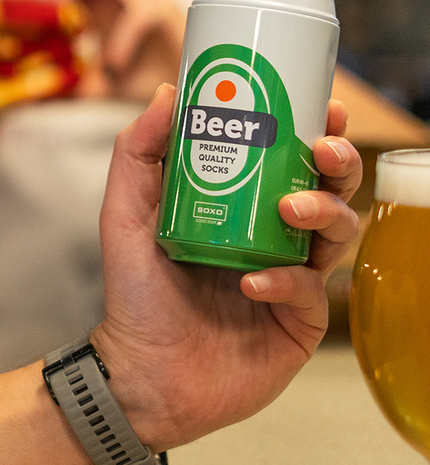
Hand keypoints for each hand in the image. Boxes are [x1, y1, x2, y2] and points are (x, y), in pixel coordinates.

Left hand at [35, 0, 185, 100]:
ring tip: (56, 4)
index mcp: (99, 5)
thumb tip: (26, 103)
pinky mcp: (168, 13)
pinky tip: (111, 63)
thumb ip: (70, 89)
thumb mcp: (100, 86)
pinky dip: (122, 34)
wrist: (199, 94)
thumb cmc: (147, 82)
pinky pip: (142, 11)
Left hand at [90, 85, 360, 450]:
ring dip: (323, 210)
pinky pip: (311, 291)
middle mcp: (273, 237)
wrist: (139, 372)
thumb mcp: (125, 213)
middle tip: (321, 147)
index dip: (313, 128)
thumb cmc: (134, 293)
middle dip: (337, 161)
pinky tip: (252, 282)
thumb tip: (170, 92)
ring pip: (338, 232)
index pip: (289, 157)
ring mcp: (291, 278)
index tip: (320, 103)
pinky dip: (287, 280)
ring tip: (289, 209)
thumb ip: (138, 152)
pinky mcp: (298, 323)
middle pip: (330, 187)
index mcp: (242, 205)